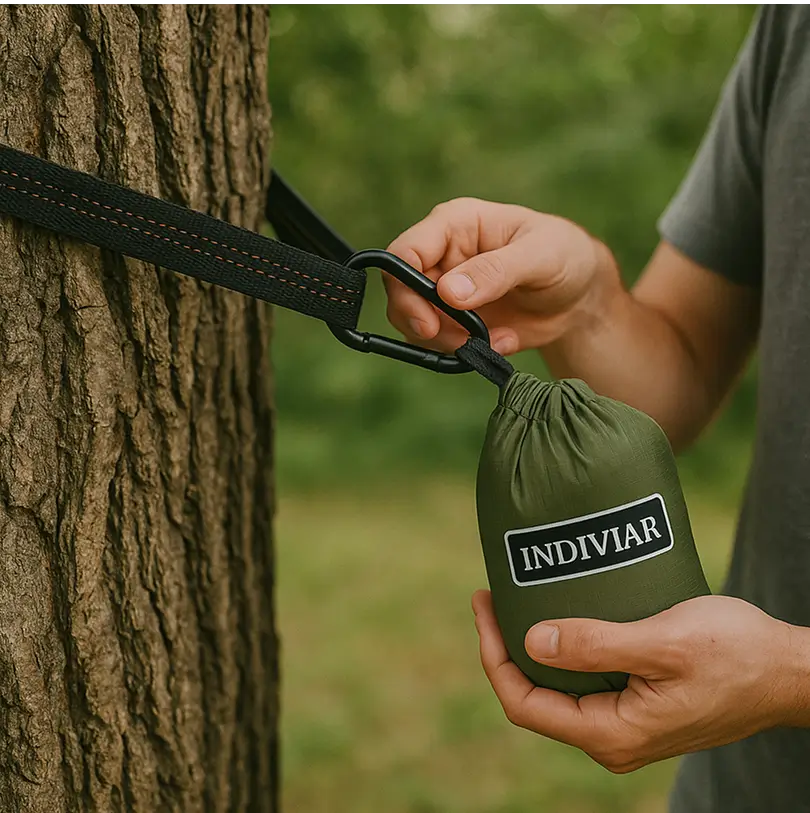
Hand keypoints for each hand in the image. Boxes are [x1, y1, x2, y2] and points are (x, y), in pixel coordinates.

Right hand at [384, 198, 620, 355]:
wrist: (580, 297)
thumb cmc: (564, 256)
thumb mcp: (540, 256)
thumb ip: (496, 270)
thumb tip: (448, 292)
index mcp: (454, 225)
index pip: (405, 251)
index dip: (405, 287)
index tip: (429, 322)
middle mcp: (441, 256)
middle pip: (399, 291)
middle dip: (421, 323)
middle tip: (456, 343)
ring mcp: (443, 291)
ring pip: (413, 322)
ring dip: (444, 342)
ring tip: (488, 341)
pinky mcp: (453, 321)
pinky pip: (438, 344)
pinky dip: (464, 352)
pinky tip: (500, 342)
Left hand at [472, 590, 809, 772]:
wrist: (788, 672)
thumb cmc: (736, 654)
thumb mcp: (663, 642)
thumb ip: (596, 646)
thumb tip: (531, 642)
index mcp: (611, 733)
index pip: (523, 702)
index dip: (492, 654)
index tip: (483, 603)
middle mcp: (612, 739)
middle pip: (533, 696)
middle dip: (504, 646)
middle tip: (494, 593)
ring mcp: (624, 726)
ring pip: (557, 689)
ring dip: (531, 646)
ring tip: (517, 598)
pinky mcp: (637, 707)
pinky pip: (582, 683)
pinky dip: (561, 650)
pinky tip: (556, 615)